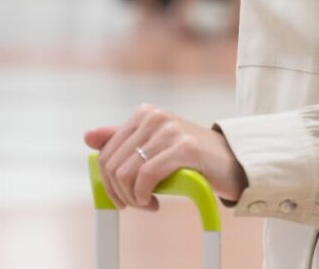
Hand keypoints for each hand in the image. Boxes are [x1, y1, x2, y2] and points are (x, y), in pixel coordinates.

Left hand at [84, 105, 247, 210]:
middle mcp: (155, 116)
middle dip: (120, 194)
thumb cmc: (190, 158)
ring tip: (148, 203)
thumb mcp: (153, 146)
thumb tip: (88, 136)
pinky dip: (144, 197)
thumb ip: (122, 141)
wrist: (231, 162)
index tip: (125, 198)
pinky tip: (155, 202)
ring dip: (133, 199)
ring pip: (126, 173)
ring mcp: (169, 129)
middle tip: (138, 204)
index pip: (105, 154)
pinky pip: (146, 178)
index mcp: (144, 113)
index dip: (109, 184)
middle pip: (112, 165)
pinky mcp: (184, 147)